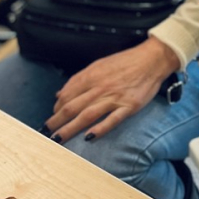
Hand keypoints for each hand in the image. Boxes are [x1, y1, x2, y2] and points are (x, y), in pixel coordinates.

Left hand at [45, 38, 180, 142]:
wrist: (153, 59)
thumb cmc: (126, 61)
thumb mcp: (99, 64)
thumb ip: (79, 79)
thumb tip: (60, 93)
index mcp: (92, 76)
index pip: (67, 95)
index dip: (56, 108)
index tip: (53, 116)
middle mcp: (100, 87)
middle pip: (72, 107)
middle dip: (56, 121)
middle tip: (46, 132)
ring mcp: (115, 97)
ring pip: (87, 116)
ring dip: (70, 129)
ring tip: (58, 139)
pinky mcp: (129, 106)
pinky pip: (112, 119)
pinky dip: (100, 129)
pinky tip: (89, 137)